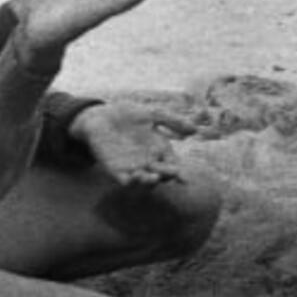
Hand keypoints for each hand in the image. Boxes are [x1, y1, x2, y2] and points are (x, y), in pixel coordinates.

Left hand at [69, 103, 189, 186]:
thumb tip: (195, 129)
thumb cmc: (127, 114)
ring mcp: (132, 167)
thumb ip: (172, 121)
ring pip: (145, 181)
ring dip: (149, 182)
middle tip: (172, 173)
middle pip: (161, 175)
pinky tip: (135, 175)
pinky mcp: (116, 170)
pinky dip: (130, 181)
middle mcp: (148, 161)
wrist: (101, 116)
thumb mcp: (152, 114)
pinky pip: (125, 181)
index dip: (179, 172)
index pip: (172, 164)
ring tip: (152, 177)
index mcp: (159, 149)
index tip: (184, 177)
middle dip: (167, 175)